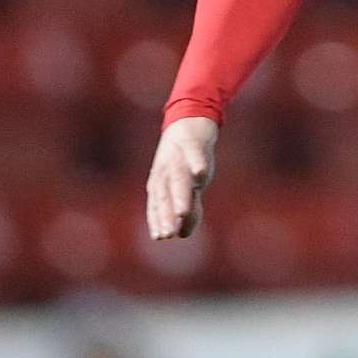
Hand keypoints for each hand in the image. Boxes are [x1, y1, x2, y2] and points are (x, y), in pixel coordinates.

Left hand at [146, 116, 218, 239]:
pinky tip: (201, 174)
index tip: (161, 237)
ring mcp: (178, 157)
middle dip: (166, 215)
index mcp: (160, 182)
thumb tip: (182, 235)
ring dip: (180, 197)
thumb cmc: (186, 159)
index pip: (156, 203)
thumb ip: (187, 208)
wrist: (190, 120)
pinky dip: (197, 162)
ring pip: (178, 179)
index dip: (158, 219)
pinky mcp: (192, 143)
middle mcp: (166, 171)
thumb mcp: (185, 185)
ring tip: (182, 213)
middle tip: (168, 234)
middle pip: (165, 195)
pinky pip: (194, 153)